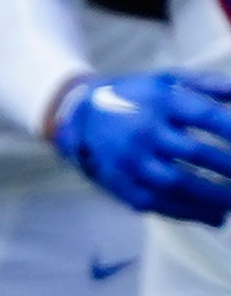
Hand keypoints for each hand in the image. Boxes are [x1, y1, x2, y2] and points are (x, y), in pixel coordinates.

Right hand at [52, 71, 230, 224]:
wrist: (79, 118)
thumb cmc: (137, 97)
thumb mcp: (168, 80)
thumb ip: (210, 85)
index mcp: (161, 101)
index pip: (209, 117)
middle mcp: (144, 131)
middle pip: (198, 154)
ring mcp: (130, 161)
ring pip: (179, 184)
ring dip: (215, 197)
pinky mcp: (122, 185)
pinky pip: (159, 203)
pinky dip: (190, 212)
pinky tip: (216, 216)